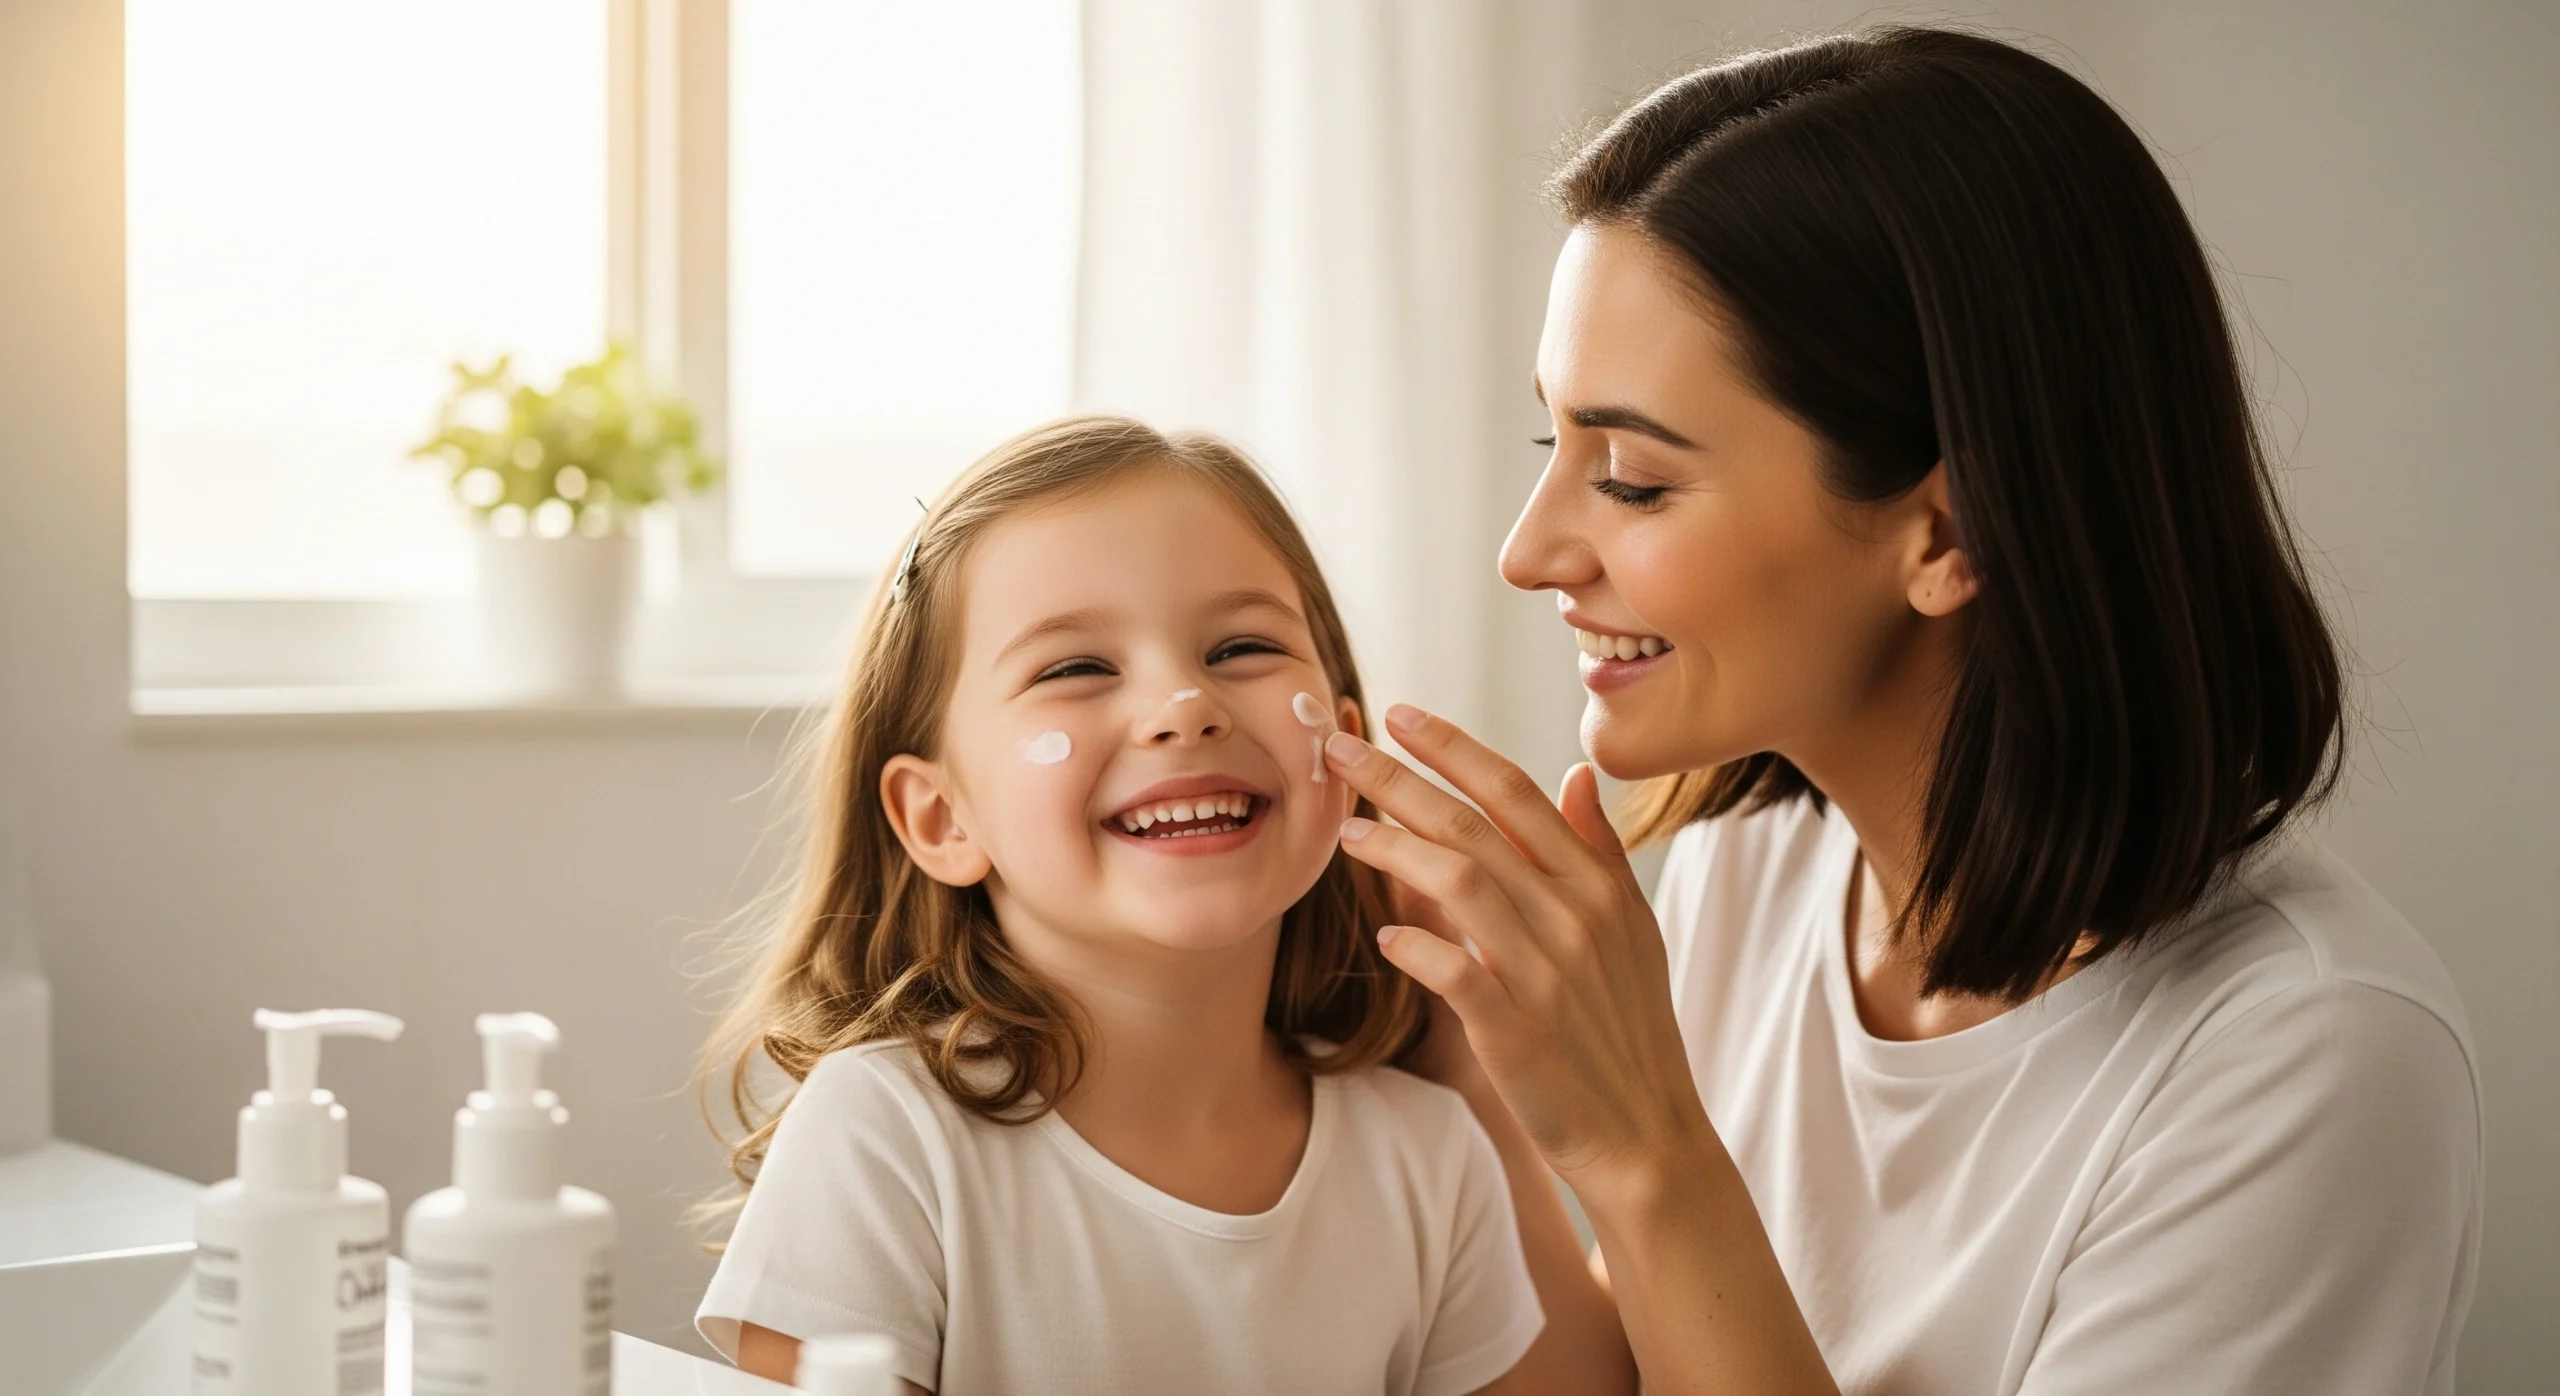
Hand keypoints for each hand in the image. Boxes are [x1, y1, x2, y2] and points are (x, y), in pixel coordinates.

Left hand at [1326, 706, 1710, 1196]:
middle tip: (1340, 748)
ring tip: (1345, 832)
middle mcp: (1573, 917)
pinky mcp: (1518, 1033)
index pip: (1515, 793)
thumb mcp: (1633, 929)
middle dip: (1400, 779)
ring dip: (1395, 851)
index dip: (1454, 748)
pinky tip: (1385, 934)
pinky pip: (1458, 973)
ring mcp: (1546, 974)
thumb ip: (1598, 849)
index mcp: (1596, 886)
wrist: (1647, 1136)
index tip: (1400, 716)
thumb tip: (1574, 773)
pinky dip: (1420, 946)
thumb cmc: (1628, 1029)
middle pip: (1474, 825)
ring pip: (1460, 883)